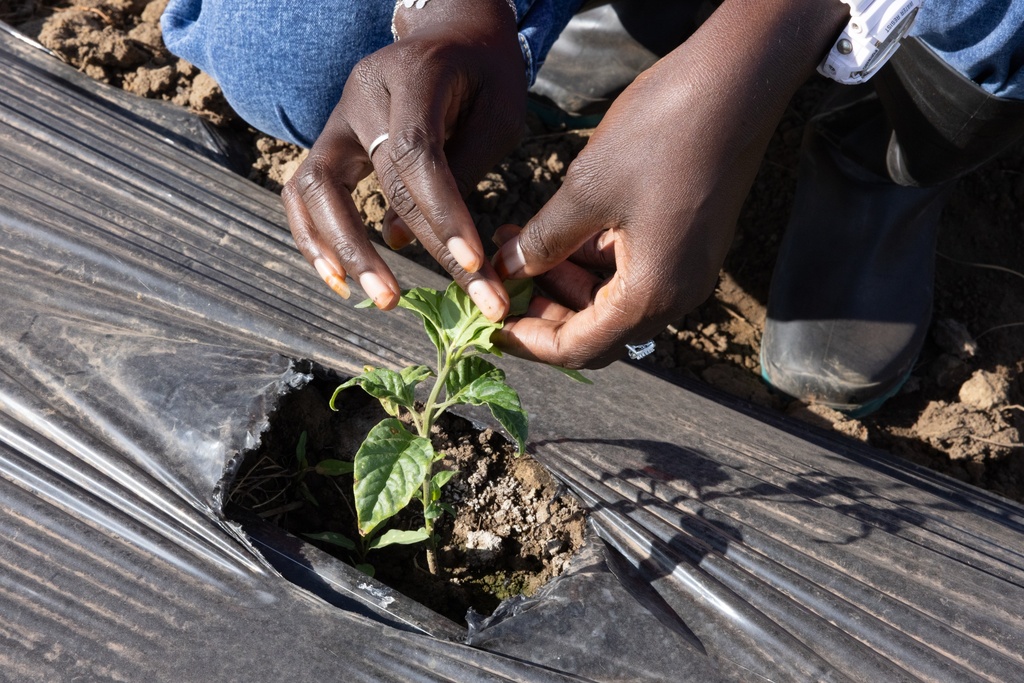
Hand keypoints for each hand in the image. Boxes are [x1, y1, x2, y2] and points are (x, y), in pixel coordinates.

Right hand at [282, 0, 525, 320]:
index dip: (443, 214)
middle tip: (458, 297)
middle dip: (419, 247)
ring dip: (345, 250)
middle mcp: (362, 93)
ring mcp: (337, 117)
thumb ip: (461, 171)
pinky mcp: (330, 142)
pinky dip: (315, 238)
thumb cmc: (485, 75)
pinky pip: (305, 193)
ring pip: (316, 187)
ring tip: (382, 299)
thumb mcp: (497, 114)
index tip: (473, 263)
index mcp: (412, 75)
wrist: (452, 34)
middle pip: (379, 179)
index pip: (418, 152)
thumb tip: (407, 239)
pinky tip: (339, 281)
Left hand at [493, 0, 846, 366]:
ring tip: (516, 242)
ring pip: (611, 300)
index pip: (580, 348)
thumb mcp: (586, 191)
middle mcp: (674, 295)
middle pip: (597, 330)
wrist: (737, 82)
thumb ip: (544, 240)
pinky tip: (555, 229)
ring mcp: (685, 269)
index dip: (529, 342)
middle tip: (500, 278)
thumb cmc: (662, 134)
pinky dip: (589, 259)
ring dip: (562, 279)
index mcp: (651, 294)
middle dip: (543, 310)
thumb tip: (507, 268)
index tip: (490, 324)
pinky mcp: (687, 243)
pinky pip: (630, 271)